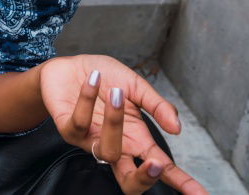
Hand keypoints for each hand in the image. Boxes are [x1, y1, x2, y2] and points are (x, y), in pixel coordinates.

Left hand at [40, 55, 206, 193]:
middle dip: (144, 178)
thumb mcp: (136, 86)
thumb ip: (157, 106)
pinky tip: (94, 79)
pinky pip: (78, 122)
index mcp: (136, 139)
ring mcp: (90, 139)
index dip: (181, 182)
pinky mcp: (67, 128)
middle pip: (129, 182)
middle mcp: (114, 145)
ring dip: (114, 121)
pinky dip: (87, 98)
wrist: (68, 65)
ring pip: (107, 152)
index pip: (160, 167)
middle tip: (156, 163)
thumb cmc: (105, 79)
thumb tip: (177, 128)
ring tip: (116, 91)